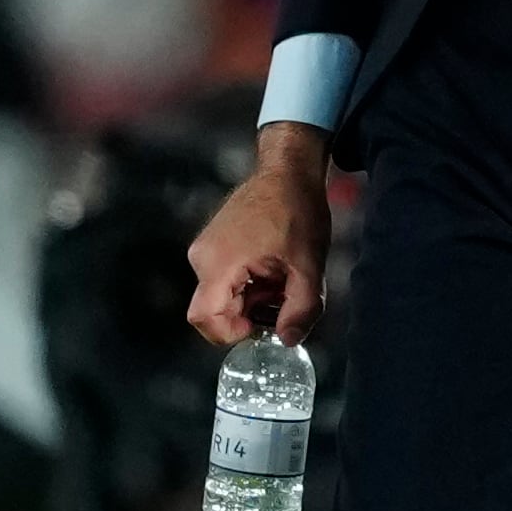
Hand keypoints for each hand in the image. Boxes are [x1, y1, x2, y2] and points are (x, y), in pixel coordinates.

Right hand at [187, 122, 335, 344]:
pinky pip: (223, 278)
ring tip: (283, 281)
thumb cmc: (298, 211)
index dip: (232, 333)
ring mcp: (205, 248)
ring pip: (221, 295)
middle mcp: (202, 257)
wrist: (288, 169)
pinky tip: (274, 270)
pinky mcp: (213, 243)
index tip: (263, 326)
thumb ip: (302, 307)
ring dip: (252, 299)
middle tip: (283, 302)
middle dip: (249, 315)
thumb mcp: (309, 264)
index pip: (204, 318)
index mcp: (218, 262)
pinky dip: (248, 284)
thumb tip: (289, 341)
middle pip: (214, 309)